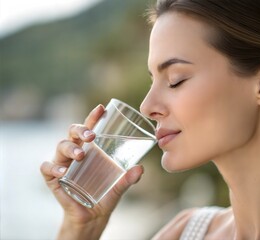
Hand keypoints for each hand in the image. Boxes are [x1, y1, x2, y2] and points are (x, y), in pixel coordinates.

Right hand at [40, 104, 143, 237]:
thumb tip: (140, 168)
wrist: (93, 216)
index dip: (93, 117)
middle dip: (81, 130)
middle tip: (91, 136)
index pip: (90, 128)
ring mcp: (63, 163)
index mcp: (91, 149)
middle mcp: (75, 152)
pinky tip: (63, 172)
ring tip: (80, 155)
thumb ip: (129, 178)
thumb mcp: (119, 186)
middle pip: (73, 132)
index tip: (101, 108)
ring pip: (60, 146)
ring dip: (70, 148)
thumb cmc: (106, 195)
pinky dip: (53, 168)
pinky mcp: (54, 178)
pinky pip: (47, 167)